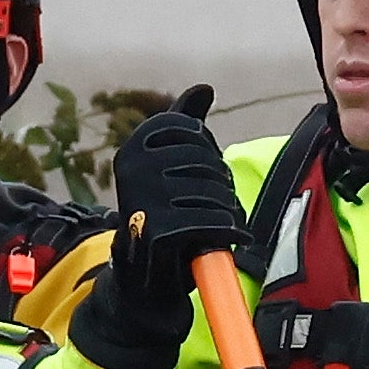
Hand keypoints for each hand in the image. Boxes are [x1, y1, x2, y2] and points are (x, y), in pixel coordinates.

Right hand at [73, 88, 233, 368]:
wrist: (145, 281)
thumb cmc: (163, 218)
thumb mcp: (171, 169)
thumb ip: (186, 128)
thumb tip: (204, 88)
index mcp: (134, 147)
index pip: (190, 129)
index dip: (207, 151)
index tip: (203, 174)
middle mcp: (133, 166)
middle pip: (207, 160)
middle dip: (223, 184)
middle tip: (221, 205)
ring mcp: (143, 196)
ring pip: (215, 191)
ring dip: (230, 210)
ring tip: (226, 222)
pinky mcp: (158, 228)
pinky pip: (213, 219)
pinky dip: (231, 231)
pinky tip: (235, 237)